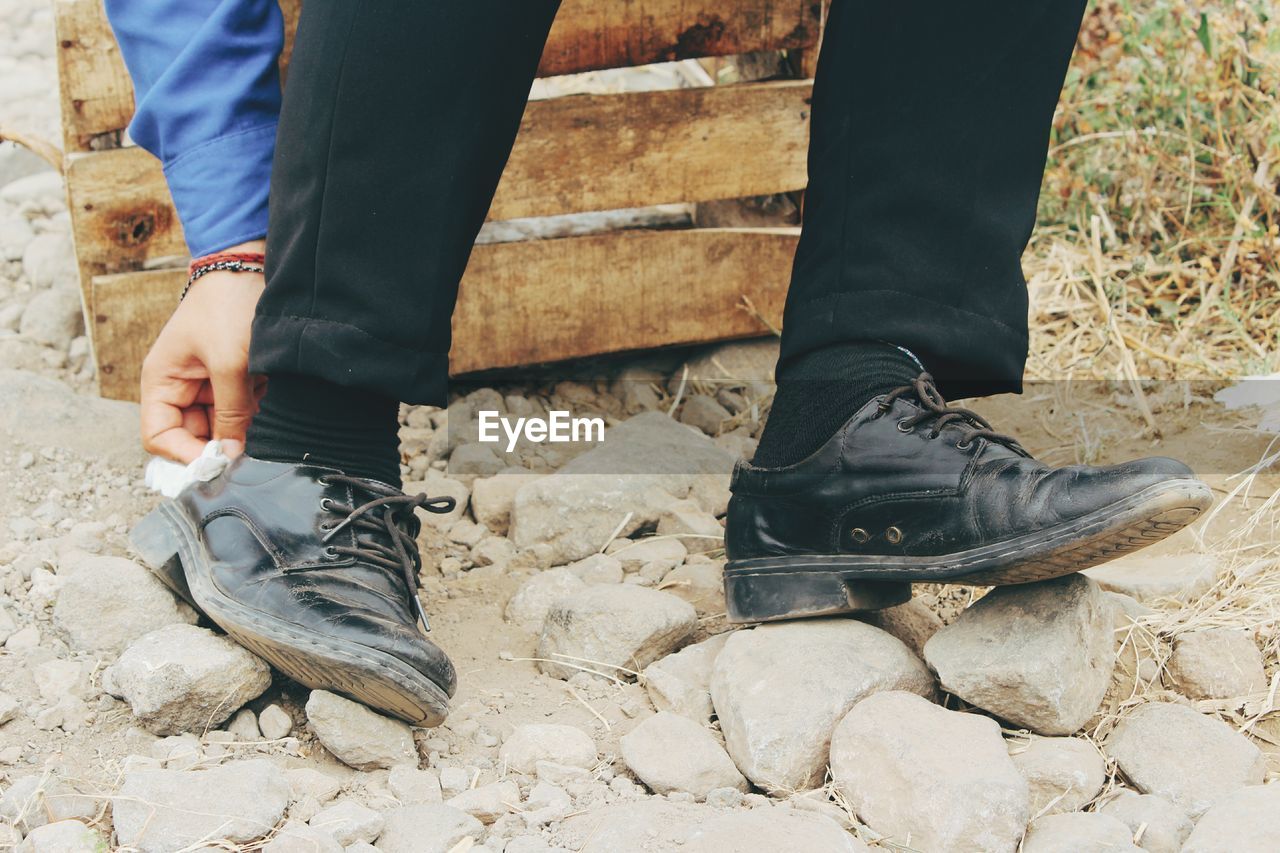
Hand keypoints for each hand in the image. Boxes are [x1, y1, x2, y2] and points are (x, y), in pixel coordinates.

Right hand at [140, 241, 266, 462]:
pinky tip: (263, 379)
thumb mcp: (230, 363)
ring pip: (224, 425)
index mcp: (161, 381)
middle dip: (223, 436)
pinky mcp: (232, 380)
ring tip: (255, 386)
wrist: (252, 267)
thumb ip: (230, 413)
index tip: (218, 462)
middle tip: (249, 430)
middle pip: (194, 436)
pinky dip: (256, 402)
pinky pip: (243, 409)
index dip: (185, 454)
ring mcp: (207, 384)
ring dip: (243, 417)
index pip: (159, 437)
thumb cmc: (229, 306)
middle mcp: (180, 387)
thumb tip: (229, 456)